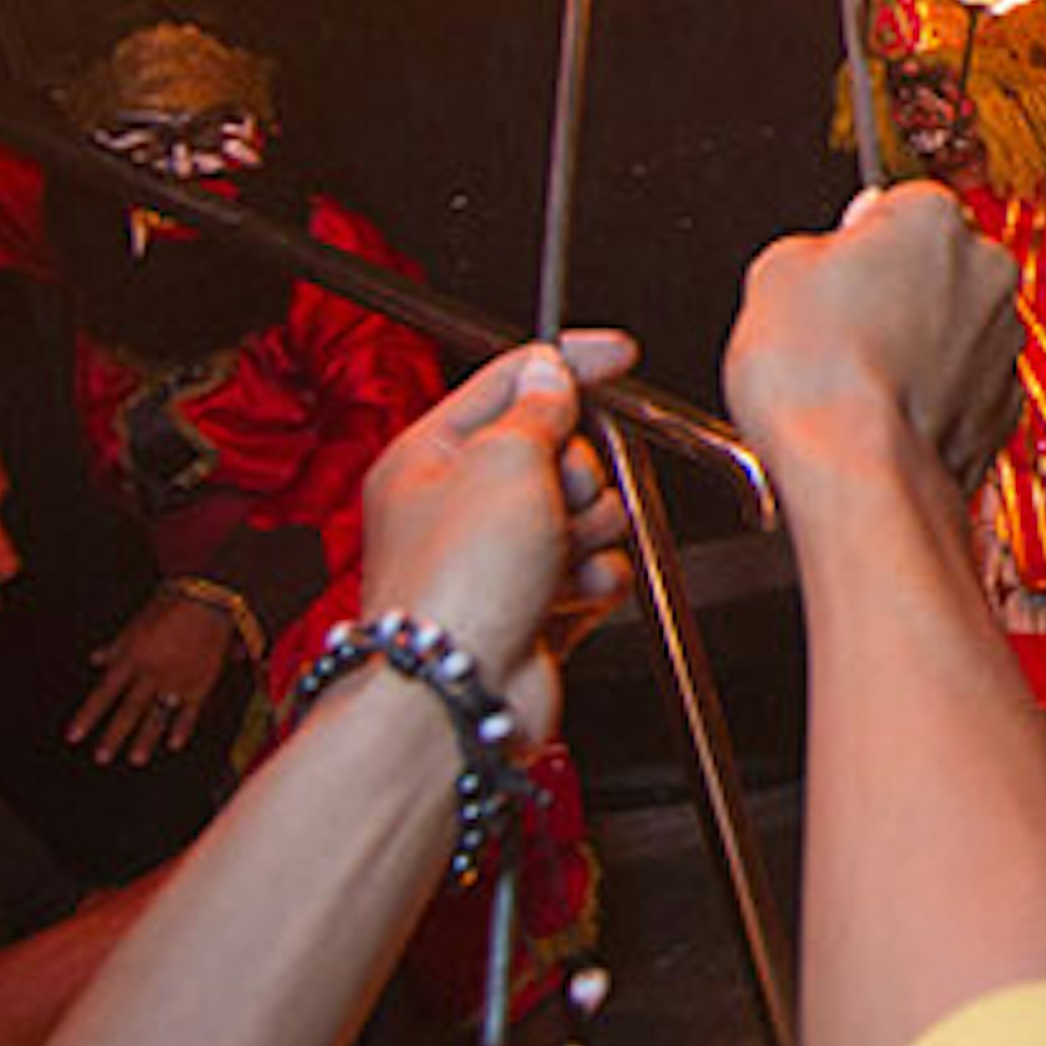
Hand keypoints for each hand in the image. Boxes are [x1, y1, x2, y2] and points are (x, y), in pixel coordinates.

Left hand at [69, 587, 234, 765]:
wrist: (206, 598)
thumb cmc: (169, 606)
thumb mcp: (135, 625)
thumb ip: (115, 647)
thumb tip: (95, 659)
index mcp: (131, 658)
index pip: (103, 694)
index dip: (88, 716)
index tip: (74, 737)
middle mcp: (151, 673)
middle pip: (129, 711)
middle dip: (114, 736)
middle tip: (102, 758)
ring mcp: (177, 680)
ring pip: (157, 715)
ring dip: (145, 739)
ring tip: (135, 759)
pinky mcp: (201, 682)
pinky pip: (190, 710)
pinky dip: (183, 727)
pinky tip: (175, 744)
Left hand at [359, 337, 636, 737]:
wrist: (459, 691)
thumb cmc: (451, 588)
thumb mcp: (502, 460)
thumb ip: (538, 408)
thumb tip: (553, 378)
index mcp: (432, 456)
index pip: (510, 383)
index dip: (568, 366)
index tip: (614, 355)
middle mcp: (461, 505)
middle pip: (560, 449)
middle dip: (576, 473)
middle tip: (553, 497)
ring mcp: (499, 557)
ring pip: (587, 510)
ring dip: (589, 531)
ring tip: (558, 556)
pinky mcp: (538, 603)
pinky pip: (597, 568)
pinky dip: (597, 579)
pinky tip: (573, 592)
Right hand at [725, 184, 1024, 504]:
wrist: (856, 472)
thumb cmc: (817, 377)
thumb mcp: (774, 273)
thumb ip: (812, 245)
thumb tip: (822, 253)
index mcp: (933, 218)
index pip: (899, 205)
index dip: (858, 242)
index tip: (835, 269)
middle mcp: (985, 271)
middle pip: (937, 264)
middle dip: (898, 289)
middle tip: (841, 326)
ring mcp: (1001, 341)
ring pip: (957, 327)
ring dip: (919, 343)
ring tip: (858, 377)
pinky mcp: (1004, 405)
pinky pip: (966, 386)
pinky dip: (936, 396)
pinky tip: (887, 412)